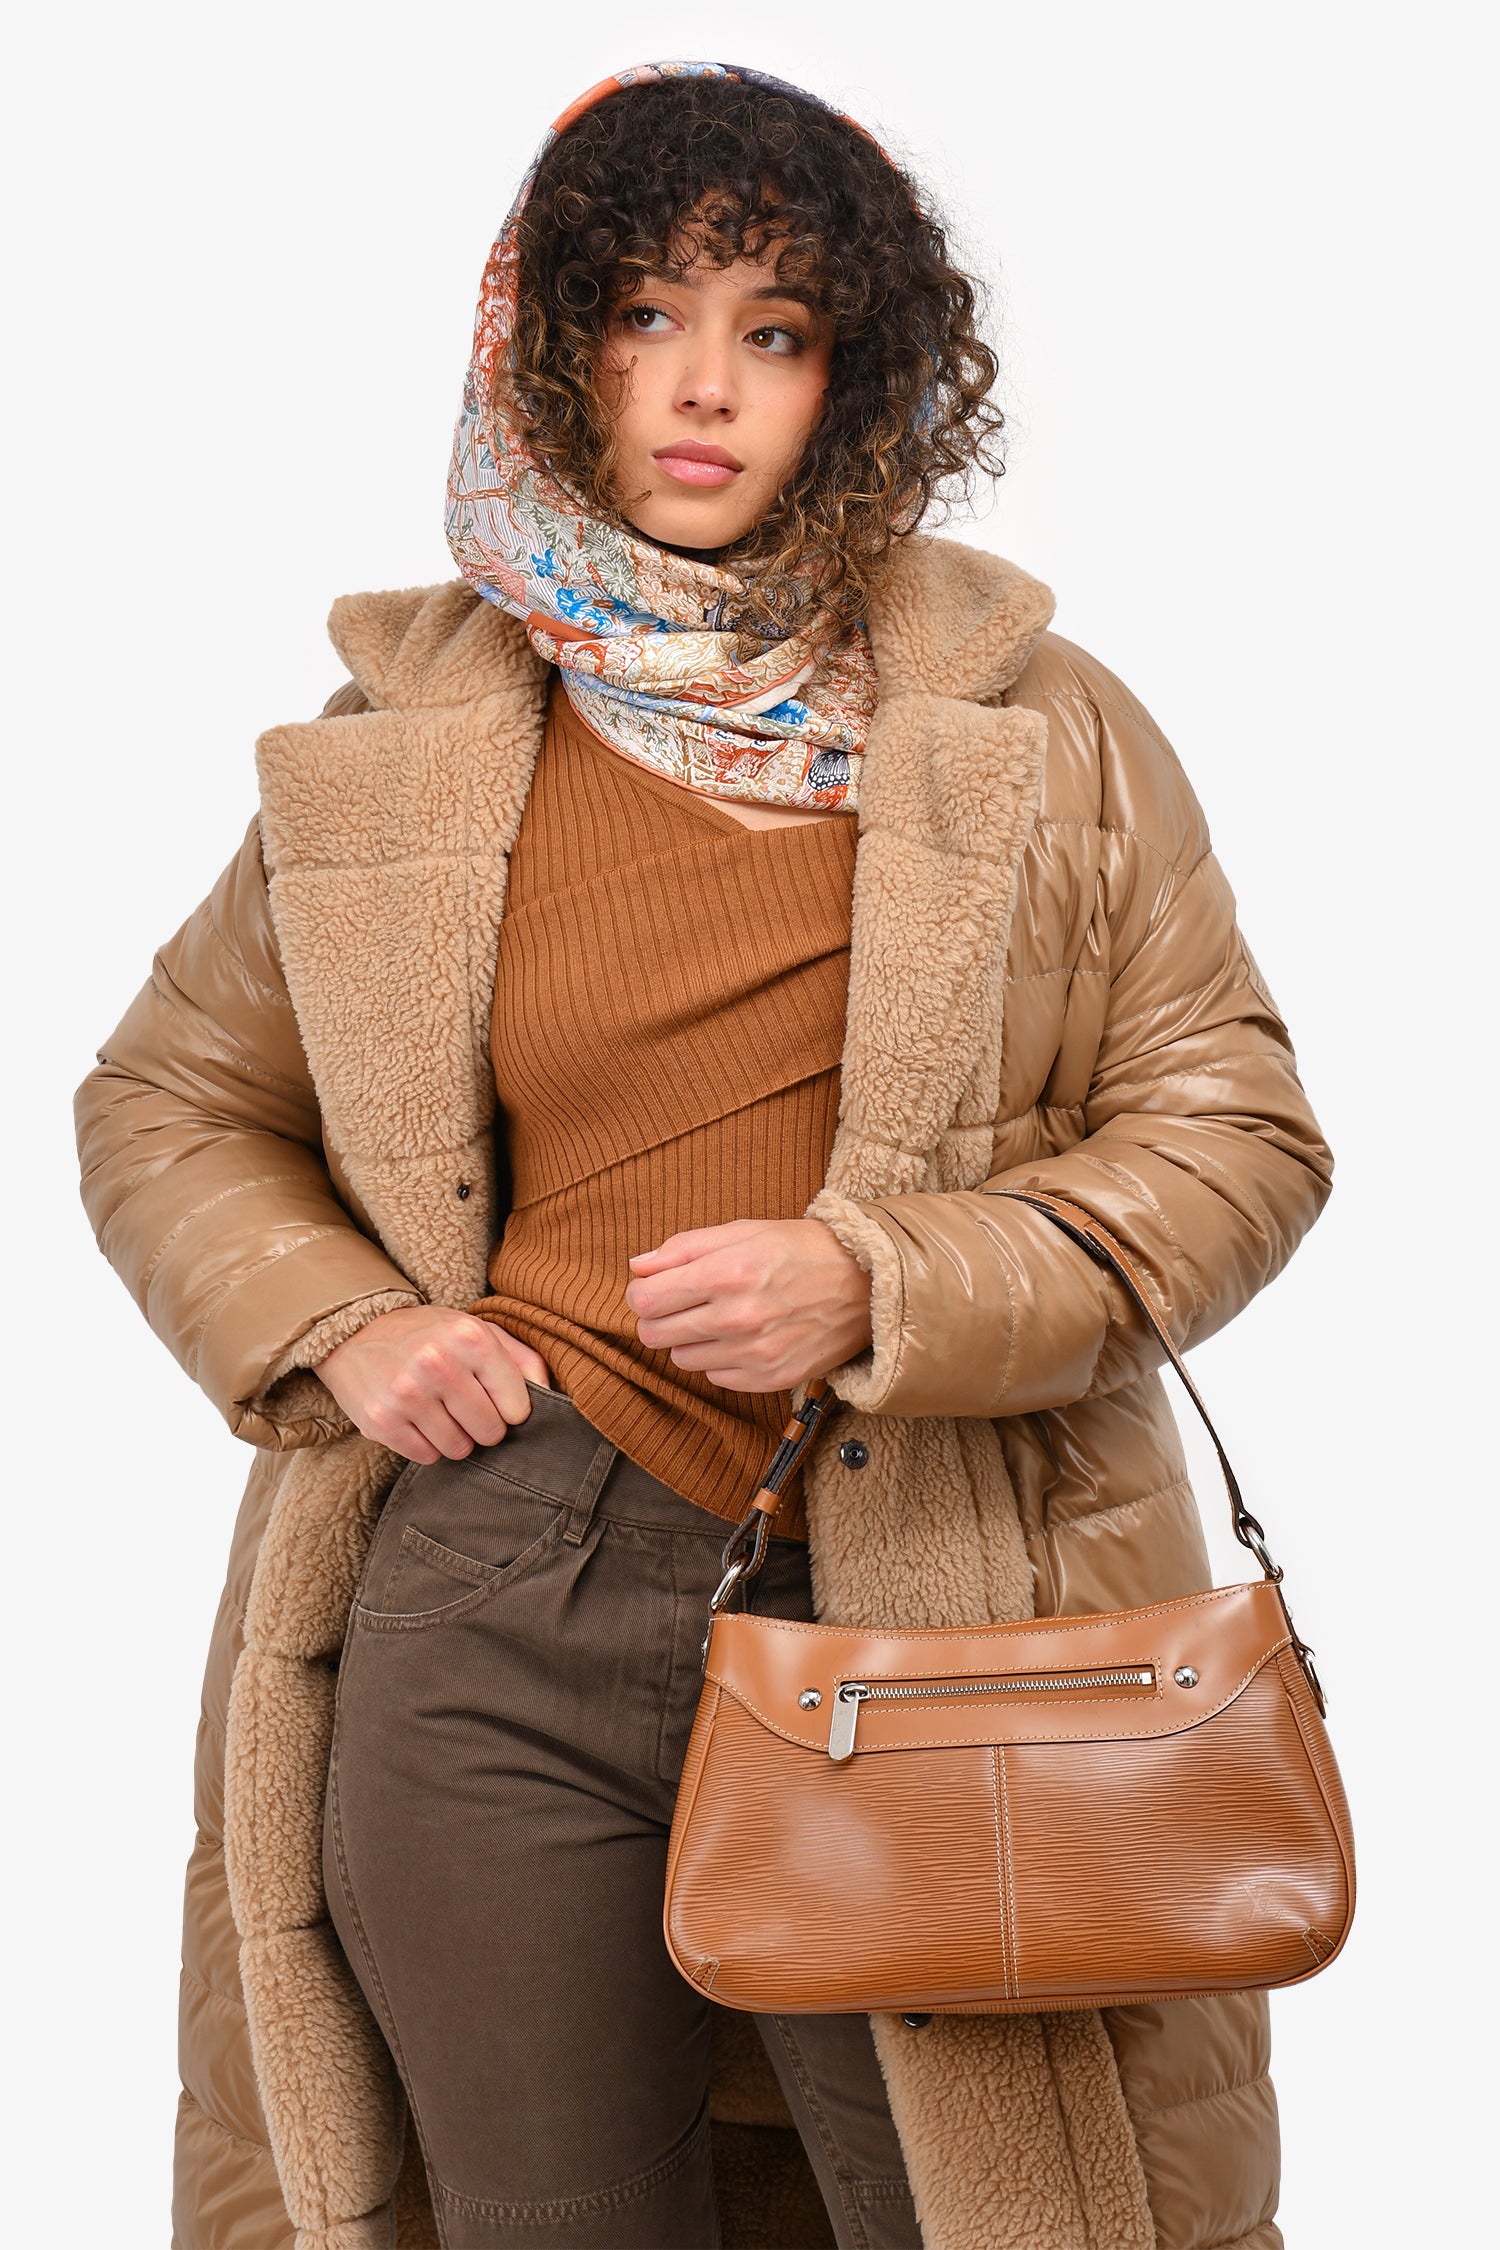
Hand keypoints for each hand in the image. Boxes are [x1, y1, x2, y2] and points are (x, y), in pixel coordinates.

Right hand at [316, 1306, 552, 1463]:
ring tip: (437, 1411)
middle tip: (463, 1407)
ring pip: (459, 1449)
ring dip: (454, 1437)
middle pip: (490, 1432)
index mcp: (471, 1337)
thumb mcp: (477, 1330)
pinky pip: (426, 1456)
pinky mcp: (381, 1420)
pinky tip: (415, 1420)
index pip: (519, 1407)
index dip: (509, 1410)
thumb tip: (552, 1395)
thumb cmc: (428, 1334)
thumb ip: (522, 1359)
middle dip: (482, 1426)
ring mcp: (407, 1393)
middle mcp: (438, 1362)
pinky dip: (425, 1444)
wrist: (355, 1332)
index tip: (493, 1399)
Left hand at [624, 1218, 872, 1392]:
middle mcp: (737, 1318)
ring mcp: (755, 1353)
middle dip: (660, 1317)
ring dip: (692, 1339)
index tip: (655, 1288)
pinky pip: (716, 1378)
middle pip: (655, 1334)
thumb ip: (684, 1247)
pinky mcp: (771, 1378)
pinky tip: (744, 1337)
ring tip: (721, 1318)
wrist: (867, 1283)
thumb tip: (637, 1266)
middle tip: (683, 1304)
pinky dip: (721, 1360)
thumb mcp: (744, 1230)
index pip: (646, 1300)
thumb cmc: (802, 1249)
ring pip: (682, 1359)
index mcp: (726, 1273)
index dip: (642, 1293)